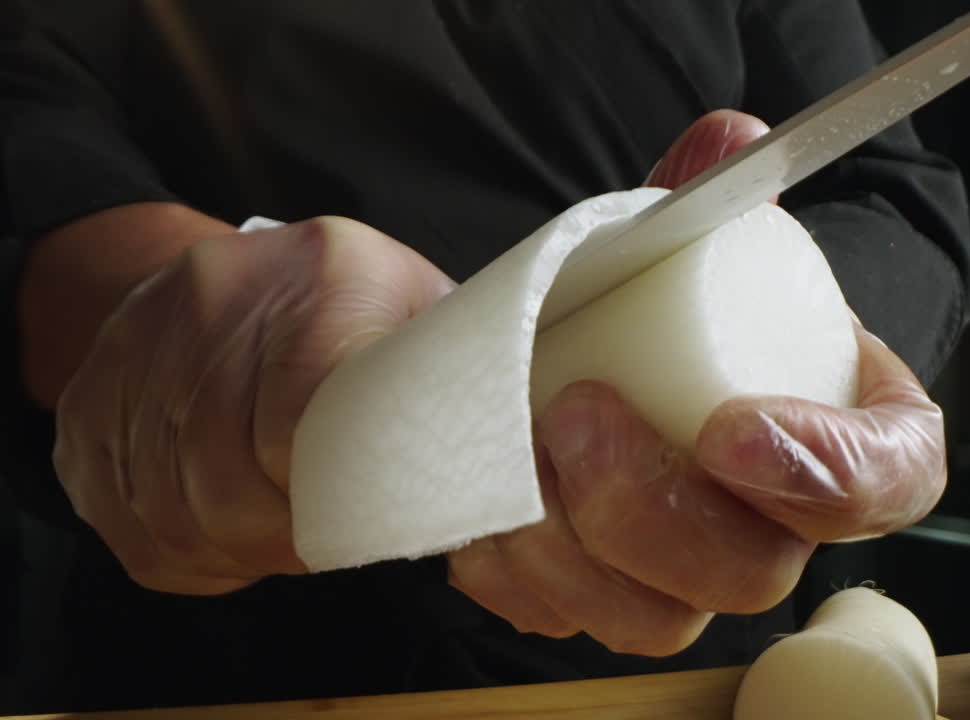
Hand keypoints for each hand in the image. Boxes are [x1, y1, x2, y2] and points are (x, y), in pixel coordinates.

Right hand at [53, 216, 454, 593]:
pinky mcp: (88, 403)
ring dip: (231, 552)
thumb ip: (459, 382)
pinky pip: (127, 522)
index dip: (331, 496)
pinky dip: (183, 552)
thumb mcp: (423, 316)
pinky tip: (224, 535)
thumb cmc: (350, 311)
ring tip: (278, 538)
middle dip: (281, 538)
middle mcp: (218, 295)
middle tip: (324, 543)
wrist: (226, 270)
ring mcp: (137, 348)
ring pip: (173, 513)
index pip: (306, 419)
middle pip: (228, 479)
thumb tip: (499, 477)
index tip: (359, 519)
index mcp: (329, 272)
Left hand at [448, 110, 946, 654]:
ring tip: (514, 449)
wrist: (536, 356)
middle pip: (759, 571)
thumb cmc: (627, 303)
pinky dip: (518, 572)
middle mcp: (769, 519)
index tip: (729, 428)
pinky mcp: (604, 597)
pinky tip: (481, 512)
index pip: (891, 476)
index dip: (834, 474)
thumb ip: (701, 192)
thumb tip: (730, 143)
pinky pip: (572, 621)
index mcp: (833, 426)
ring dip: (577, 549)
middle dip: (660, 511)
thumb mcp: (667, 240)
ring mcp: (684, 572)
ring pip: (661, 620)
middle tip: (577, 415)